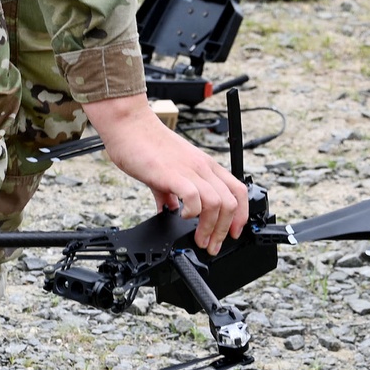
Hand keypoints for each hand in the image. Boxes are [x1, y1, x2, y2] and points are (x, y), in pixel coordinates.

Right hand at [83, 94, 247, 254]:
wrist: (129, 125)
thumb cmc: (145, 143)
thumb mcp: (168, 168)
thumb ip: (170, 191)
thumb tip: (168, 209)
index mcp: (205, 165)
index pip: (238, 190)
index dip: (241, 215)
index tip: (232, 233)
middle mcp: (202, 167)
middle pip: (231, 202)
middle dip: (225, 230)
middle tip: (212, 245)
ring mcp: (189, 169)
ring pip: (217, 203)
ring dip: (210, 227)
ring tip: (199, 239)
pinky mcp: (171, 173)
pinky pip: (193, 196)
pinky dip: (192, 212)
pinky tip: (181, 216)